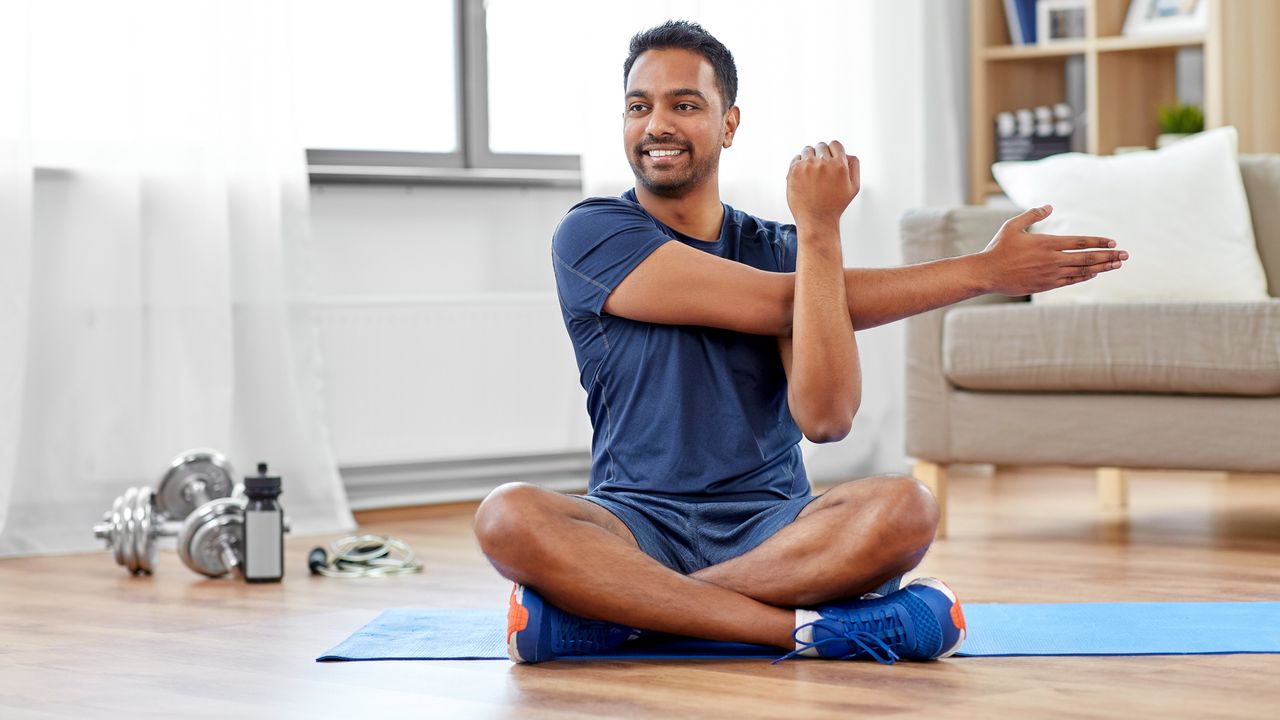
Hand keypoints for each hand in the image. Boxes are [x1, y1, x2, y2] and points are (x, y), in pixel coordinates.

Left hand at [787, 140, 859, 228]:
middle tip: (821, 170)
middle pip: (821, 146)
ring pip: (808, 150)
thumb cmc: (835, 205)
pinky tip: (803, 176)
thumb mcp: (853, 187)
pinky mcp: (794, 170)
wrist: (816, 220)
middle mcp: (823, 163)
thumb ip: (854, 166)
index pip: (835, 144)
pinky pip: (796, 158)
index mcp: (840, 165)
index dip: (833, 152)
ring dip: (810, 158)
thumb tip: (847, 154)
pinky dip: (799, 164)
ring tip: (811, 173)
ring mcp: (807, 166)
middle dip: (822, 155)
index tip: (830, 160)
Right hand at [979, 205, 1127, 294]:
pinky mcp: (1046, 285)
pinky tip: (1095, 274)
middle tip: (1125, 255)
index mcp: (1047, 243)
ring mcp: (1051, 273)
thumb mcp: (1012, 226)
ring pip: (1083, 270)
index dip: (1099, 242)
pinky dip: (1085, 277)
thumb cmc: (998, 248)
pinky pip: (1071, 281)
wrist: (988, 273)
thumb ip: (1032, 215)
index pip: (1081, 241)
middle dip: (1109, 255)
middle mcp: (1053, 259)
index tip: (1113, 242)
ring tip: (1116, 264)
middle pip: (1088, 257)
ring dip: (1102, 267)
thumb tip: (1049, 206)